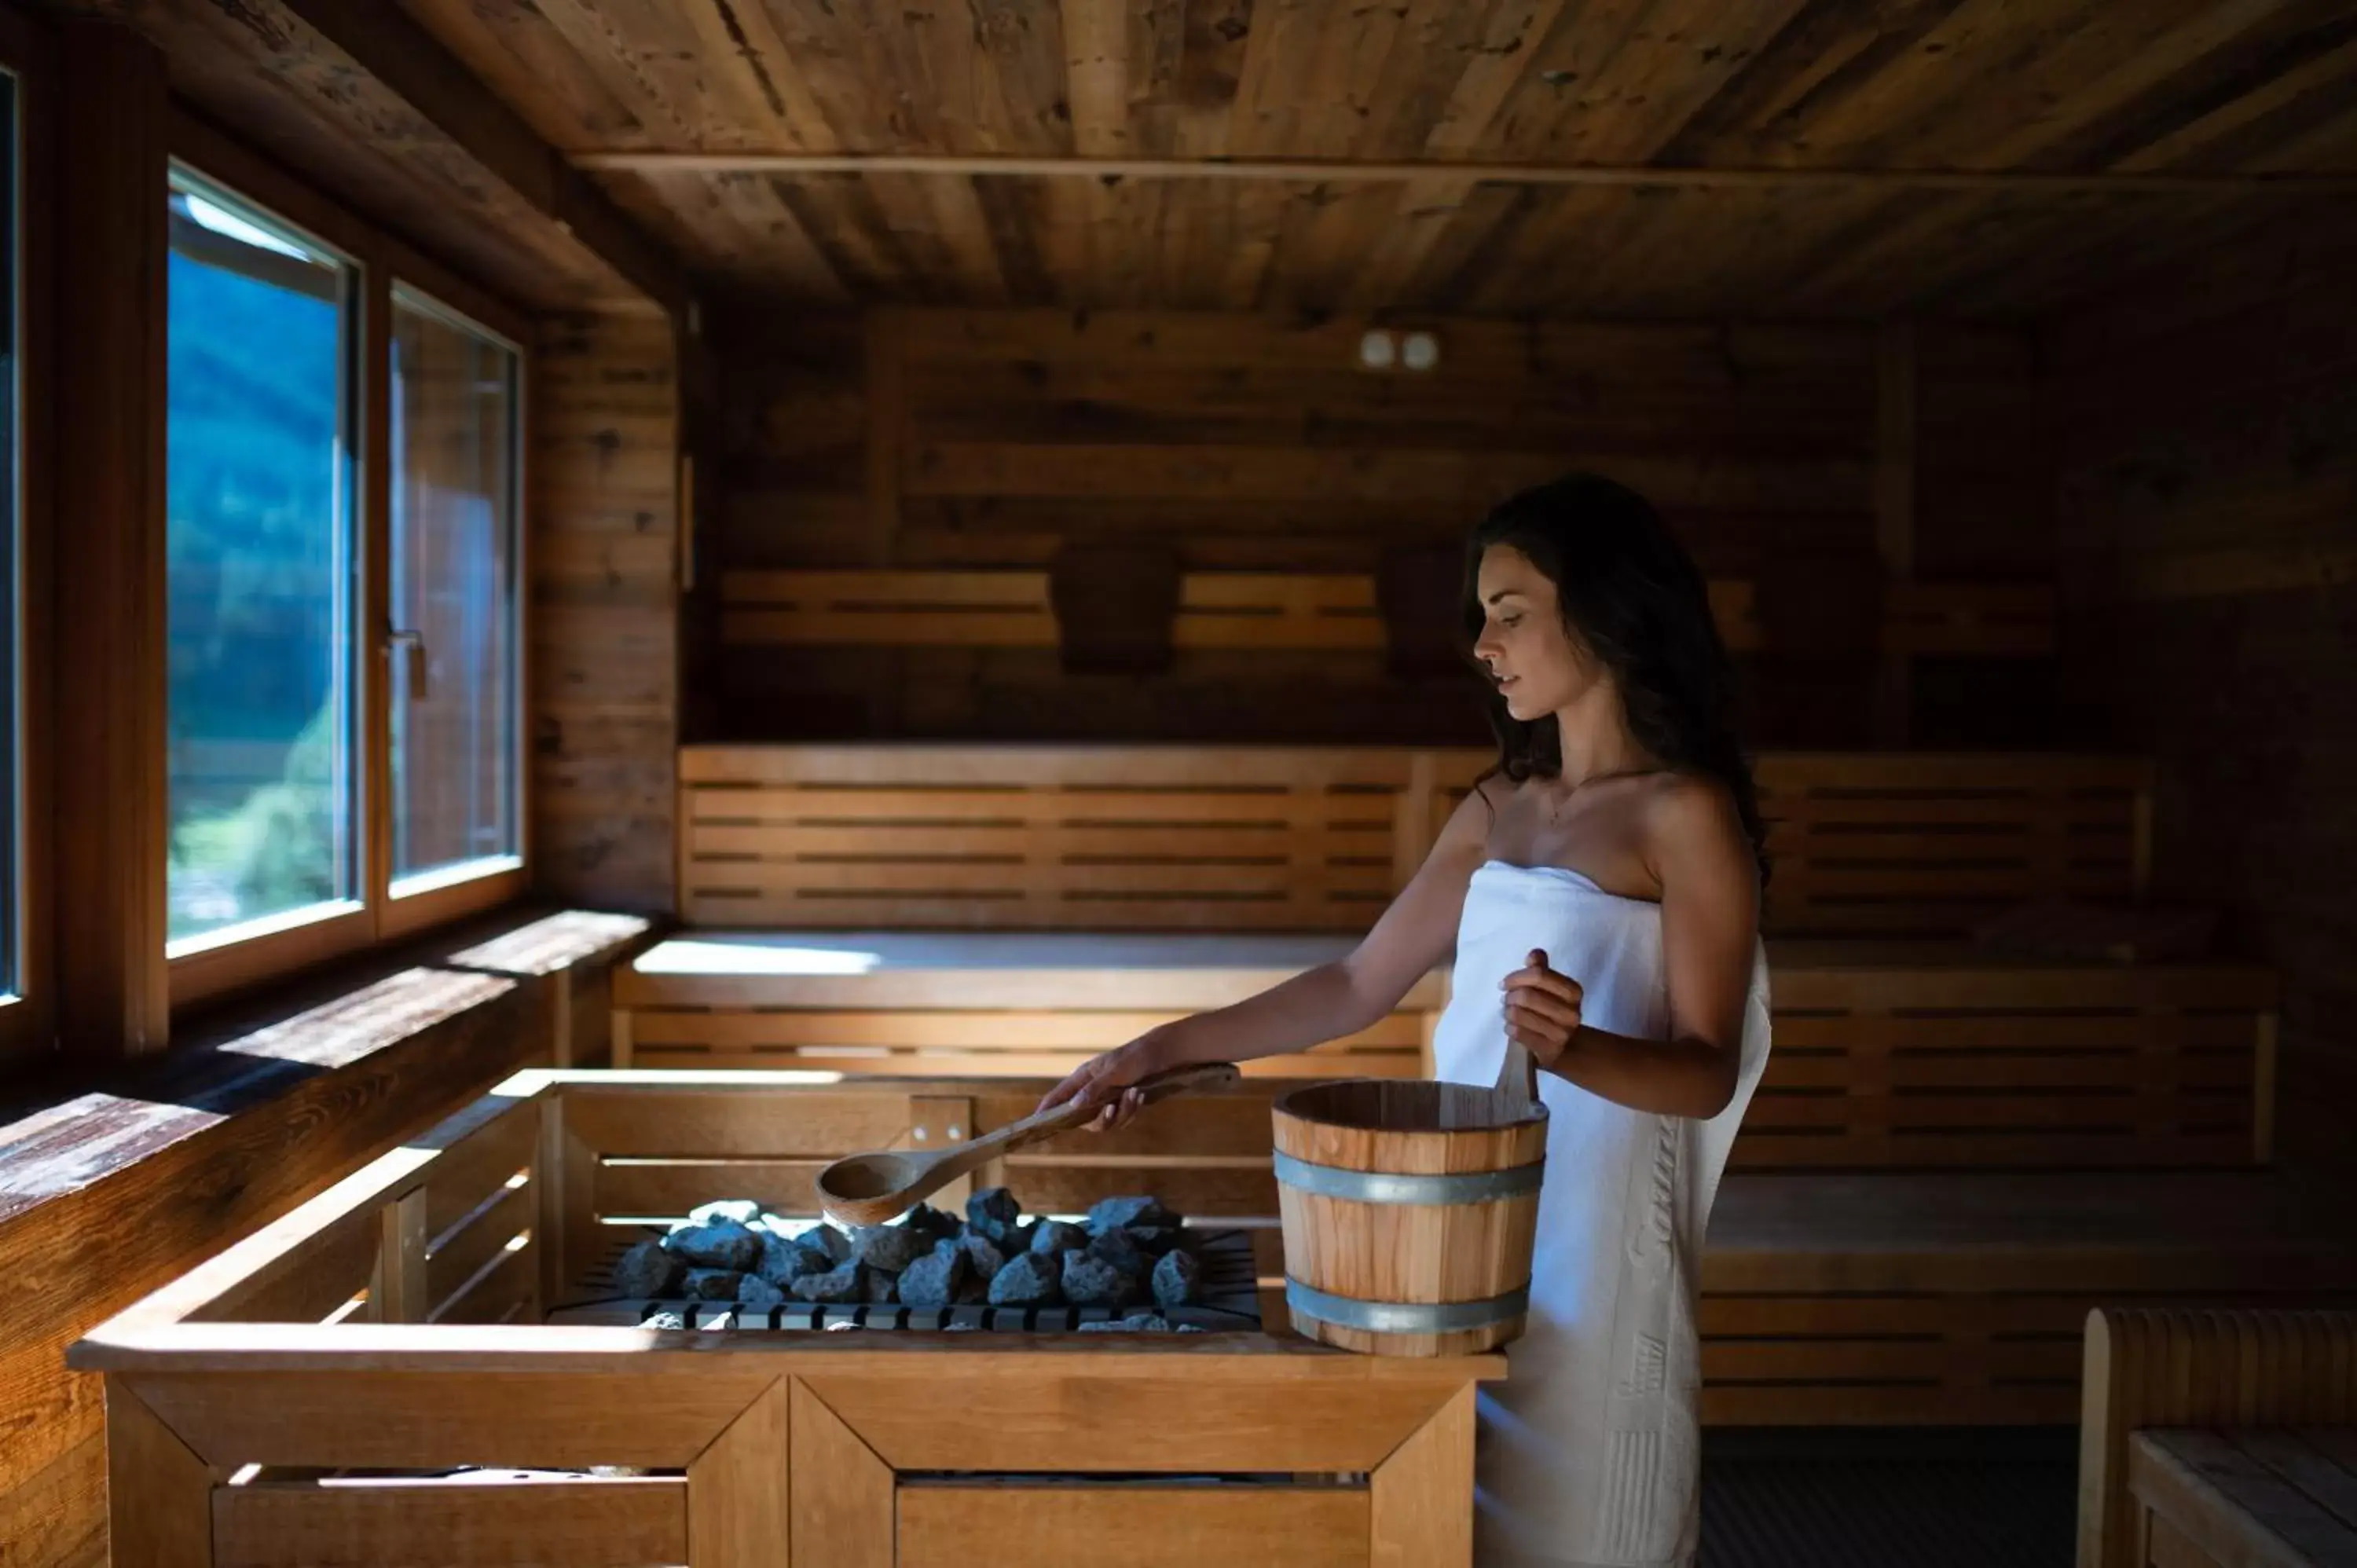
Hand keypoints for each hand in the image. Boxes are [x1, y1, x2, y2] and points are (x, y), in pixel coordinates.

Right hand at [1034, 1031, 1171, 1132]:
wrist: (1160, 1054)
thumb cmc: (1132, 1058)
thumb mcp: (1113, 1072)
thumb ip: (1093, 1089)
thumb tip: (1072, 1106)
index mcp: (1083, 1077)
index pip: (1059, 1095)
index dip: (1047, 1108)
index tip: (1035, 1121)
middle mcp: (1092, 1091)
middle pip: (1085, 1119)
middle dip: (1102, 1118)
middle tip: (1112, 1109)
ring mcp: (1107, 1098)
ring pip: (1108, 1121)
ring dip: (1123, 1111)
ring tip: (1135, 1093)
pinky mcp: (1122, 1104)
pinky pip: (1123, 1118)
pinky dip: (1132, 1109)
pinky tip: (1141, 1096)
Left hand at [1500, 948, 1582, 1069]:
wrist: (1563, 1048)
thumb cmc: (1549, 1012)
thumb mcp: (1548, 989)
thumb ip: (1541, 970)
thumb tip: (1534, 954)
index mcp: (1573, 991)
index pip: (1538, 975)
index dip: (1517, 977)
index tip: (1505, 983)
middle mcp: (1572, 1012)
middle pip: (1526, 995)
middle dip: (1510, 996)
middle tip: (1506, 1000)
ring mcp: (1562, 1033)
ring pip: (1519, 1014)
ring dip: (1508, 1012)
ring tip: (1508, 1013)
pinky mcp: (1550, 1050)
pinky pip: (1519, 1033)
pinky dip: (1510, 1028)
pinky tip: (1510, 1027)